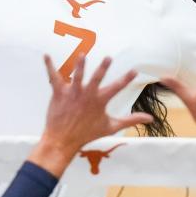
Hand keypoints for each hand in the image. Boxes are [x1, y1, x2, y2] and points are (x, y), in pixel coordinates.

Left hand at [30, 55, 152, 177]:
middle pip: (96, 79)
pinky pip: (54, 77)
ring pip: (76, 76)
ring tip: (82, 55)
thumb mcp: (111, 127)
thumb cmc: (87, 133)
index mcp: (100, 101)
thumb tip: (149, 118)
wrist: (63, 141)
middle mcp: (87, 95)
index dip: (126, 79)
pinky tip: (46, 55)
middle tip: (108, 58)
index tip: (135, 70)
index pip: (117, 88)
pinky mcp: (59, 93)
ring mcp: (72, 93)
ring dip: (79, 66)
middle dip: (102, 68)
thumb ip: (130, 120)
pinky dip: (50, 66)